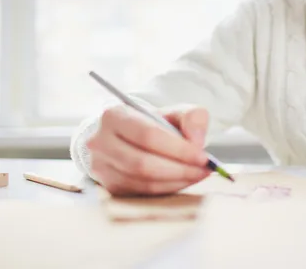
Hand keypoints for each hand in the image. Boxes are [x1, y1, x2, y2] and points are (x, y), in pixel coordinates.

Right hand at [86, 104, 211, 195]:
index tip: (202, 156)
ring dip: (175, 181)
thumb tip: (197, 142)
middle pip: (142, 162)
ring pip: (142, 180)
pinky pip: (141, 192)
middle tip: (204, 169)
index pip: (147, 135)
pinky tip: (183, 181)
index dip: (178, 148)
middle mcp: (101, 141)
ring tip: (197, 175)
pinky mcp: (110, 186)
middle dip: (179, 168)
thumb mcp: (175, 112)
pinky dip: (167, 189)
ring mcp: (102, 166)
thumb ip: (192, 118)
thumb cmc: (155, 124)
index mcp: (114, 115)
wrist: (130, 138)